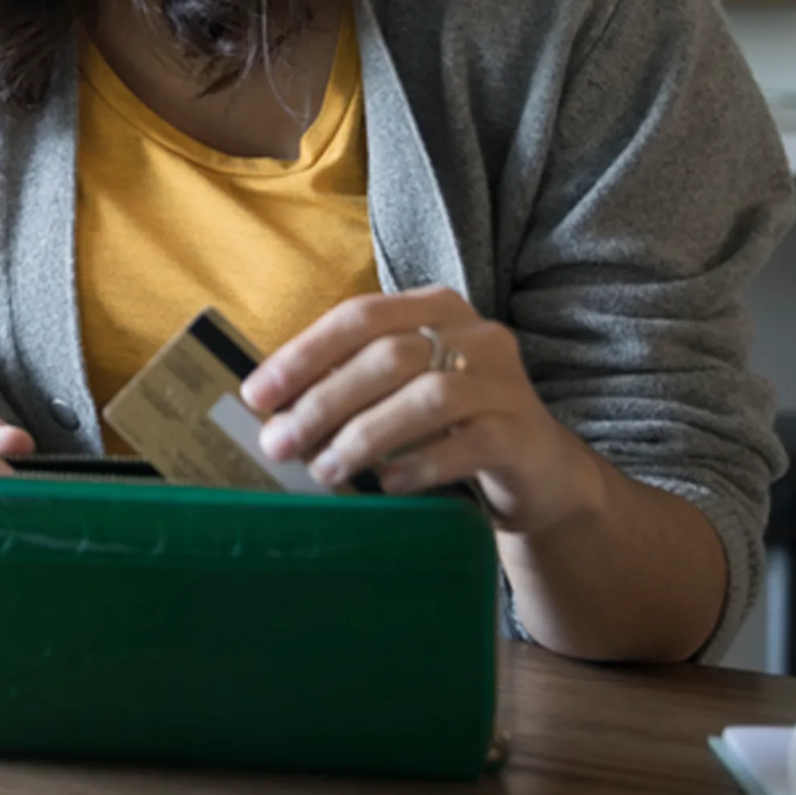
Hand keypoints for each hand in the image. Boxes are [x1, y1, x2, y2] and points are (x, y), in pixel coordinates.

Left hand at [239, 285, 606, 534]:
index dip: (303, 354)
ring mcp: (505, 382)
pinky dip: (418, 464)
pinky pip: (466, 445)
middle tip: (279, 444)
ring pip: (425, 397)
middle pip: (387, 356)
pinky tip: (388, 484)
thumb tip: (270, 415)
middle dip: (322, 402)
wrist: (538, 472)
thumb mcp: (396, 395)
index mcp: (434, 309)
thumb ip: (346, 387)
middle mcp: (476, 334)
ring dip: (363, 436)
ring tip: (325, 470)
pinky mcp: (522, 433)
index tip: (257, 395)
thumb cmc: (447, 428)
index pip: (360, 317)